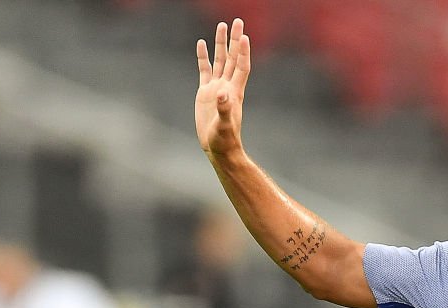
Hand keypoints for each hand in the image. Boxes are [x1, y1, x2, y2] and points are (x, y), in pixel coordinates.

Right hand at [195, 19, 250, 158]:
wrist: (217, 147)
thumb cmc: (224, 139)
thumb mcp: (224, 125)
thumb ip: (224, 109)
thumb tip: (222, 94)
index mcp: (234, 92)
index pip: (241, 67)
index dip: (243, 52)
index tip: (244, 36)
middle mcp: (227, 86)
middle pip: (232, 58)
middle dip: (235, 40)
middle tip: (237, 21)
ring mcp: (216, 87)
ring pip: (219, 60)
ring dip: (220, 44)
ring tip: (221, 25)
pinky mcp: (205, 92)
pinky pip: (204, 70)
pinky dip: (203, 57)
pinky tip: (202, 44)